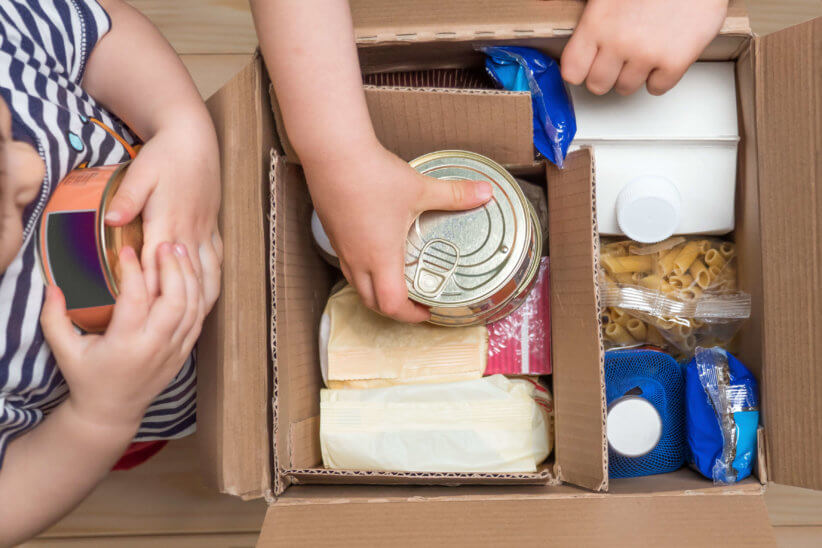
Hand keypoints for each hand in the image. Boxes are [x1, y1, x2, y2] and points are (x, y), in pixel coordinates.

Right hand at [40, 243, 203, 431]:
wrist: (112, 412)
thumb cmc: (87, 378)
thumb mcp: (65, 351)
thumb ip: (54, 319)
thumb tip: (53, 286)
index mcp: (125, 345)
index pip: (135, 300)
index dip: (133, 271)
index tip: (127, 249)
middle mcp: (155, 347)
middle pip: (175, 301)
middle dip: (173, 269)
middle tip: (164, 243)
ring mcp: (174, 350)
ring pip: (192, 308)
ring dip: (189, 277)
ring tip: (180, 251)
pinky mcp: (185, 352)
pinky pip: (198, 319)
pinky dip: (198, 294)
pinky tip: (191, 274)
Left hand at [103, 116, 221, 309]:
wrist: (194, 139)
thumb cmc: (165, 156)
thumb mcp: (141, 172)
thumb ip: (127, 198)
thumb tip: (109, 220)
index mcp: (169, 223)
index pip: (159, 267)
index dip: (151, 293)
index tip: (142, 317)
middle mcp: (190, 233)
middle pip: (187, 279)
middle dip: (177, 307)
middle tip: (165, 332)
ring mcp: (205, 232)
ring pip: (209, 276)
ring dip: (200, 301)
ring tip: (189, 324)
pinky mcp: (213, 227)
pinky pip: (217, 262)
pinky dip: (213, 283)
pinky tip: (207, 296)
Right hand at [305, 143, 491, 322]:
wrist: (333, 153)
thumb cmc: (373, 175)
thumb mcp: (420, 188)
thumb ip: (455, 194)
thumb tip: (486, 193)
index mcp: (381, 257)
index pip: (392, 305)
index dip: (411, 315)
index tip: (428, 310)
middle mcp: (358, 259)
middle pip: (372, 302)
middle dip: (395, 309)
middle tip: (416, 301)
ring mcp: (342, 247)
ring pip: (356, 285)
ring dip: (377, 291)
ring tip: (399, 279)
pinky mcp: (334, 234)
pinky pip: (348, 264)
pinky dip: (364, 270)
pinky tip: (378, 250)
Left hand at [560, 0, 728, 95]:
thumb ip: (596, 20)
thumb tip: (585, 44)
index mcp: (597, 22)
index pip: (572, 70)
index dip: (581, 70)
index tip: (587, 67)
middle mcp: (619, 42)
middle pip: (598, 85)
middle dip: (607, 75)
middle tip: (618, 60)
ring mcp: (647, 54)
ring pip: (626, 88)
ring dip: (633, 75)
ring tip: (643, 52)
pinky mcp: (675, 61)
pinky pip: (657, 88)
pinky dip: (660, 77)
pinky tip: (662, 57)